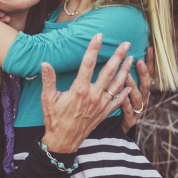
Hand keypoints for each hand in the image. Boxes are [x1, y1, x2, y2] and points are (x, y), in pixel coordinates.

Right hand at [40, 34, 132, 153]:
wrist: (63, 141)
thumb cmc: (54, 119)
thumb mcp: (47, 98)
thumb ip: (48, 80)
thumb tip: (45, 63)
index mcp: (79, 90)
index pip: (88, 63)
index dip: (94, 48)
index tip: (99, 36)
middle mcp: (93, 96)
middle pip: (109, 71)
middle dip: (118, 56)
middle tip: (126, 43)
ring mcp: (101, 105)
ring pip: (117, 84)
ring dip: (125, 70)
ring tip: (132, 58)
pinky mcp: (104, 113)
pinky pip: (118, 101)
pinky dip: (125, 92)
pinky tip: (130, 83)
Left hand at [121, 46, 153, 132]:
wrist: (118, 126)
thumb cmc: (119, 101)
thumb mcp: (123, 85)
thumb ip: (123, 70)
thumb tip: (122, 52)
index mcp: (142, 88)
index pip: (149, 73)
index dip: (150, 61)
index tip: (149, 48)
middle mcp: (142, 97)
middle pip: (146, 84)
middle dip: (143, 72)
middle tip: (138, 61)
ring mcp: (137, 109)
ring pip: (137, 97)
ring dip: (133, 86)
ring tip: (126, 76)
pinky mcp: (130, 120)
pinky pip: (129, 111)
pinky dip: (126, 103)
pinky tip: (122, 97)